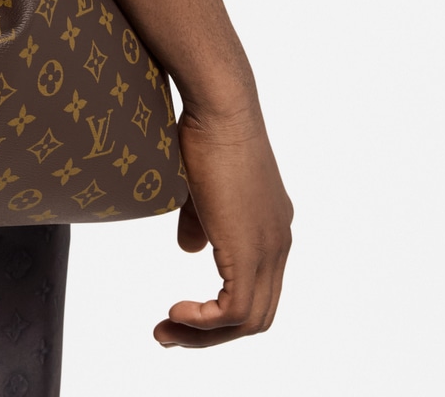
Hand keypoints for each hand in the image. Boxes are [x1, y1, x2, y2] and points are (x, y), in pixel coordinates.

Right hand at [155, 110, 292, 347]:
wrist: (220, 108)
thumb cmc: (205, 133)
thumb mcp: (201, 188)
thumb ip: (200, 223)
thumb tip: (190, 250)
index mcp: (272, 229)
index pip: (256, 290)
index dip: (220, 311)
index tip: (181, 314)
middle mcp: (279, 244)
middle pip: (256, 316)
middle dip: (211, 335)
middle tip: (168, 334)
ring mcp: (270, 248)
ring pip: (248, 321)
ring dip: (203, 335)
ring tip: (165, 330)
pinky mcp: (251, 250)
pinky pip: (234, 311)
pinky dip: (204, 322)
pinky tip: (176, 312)